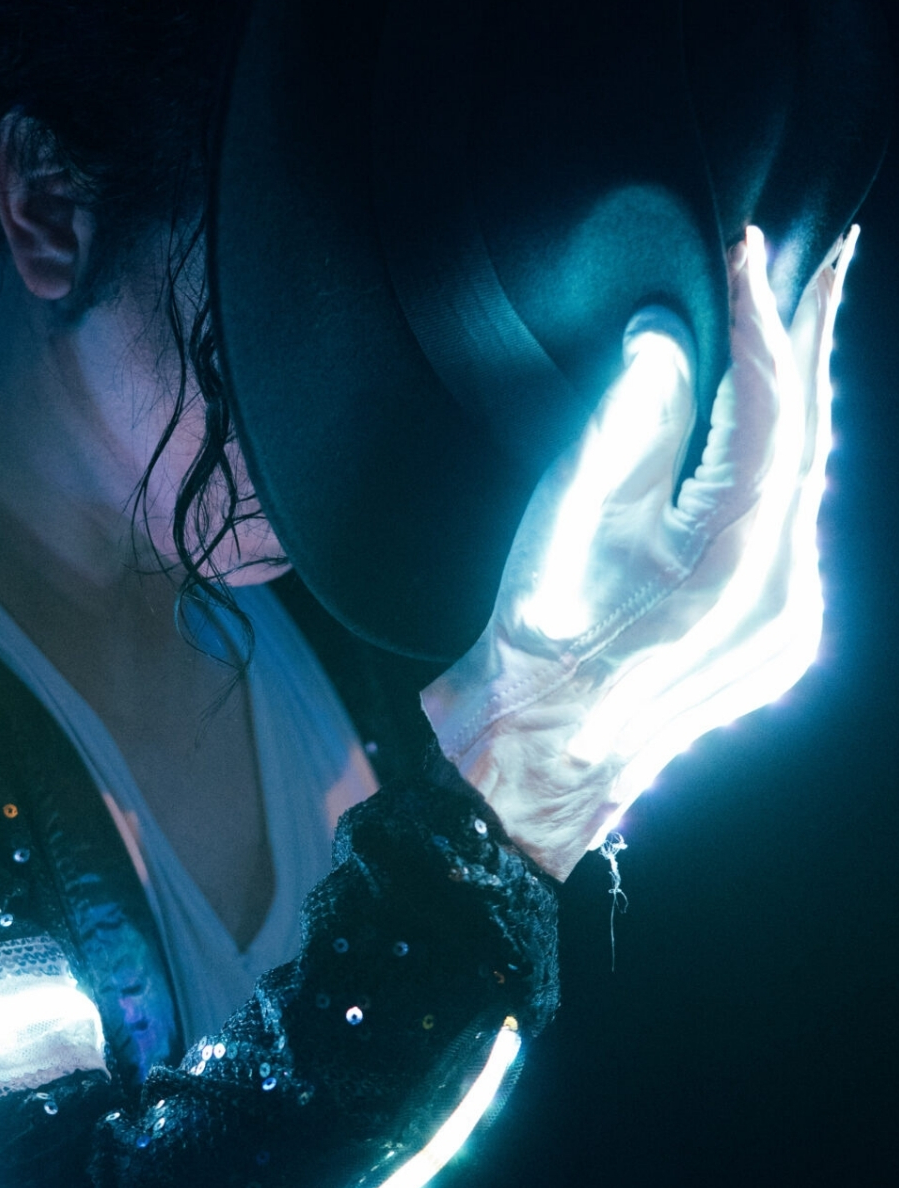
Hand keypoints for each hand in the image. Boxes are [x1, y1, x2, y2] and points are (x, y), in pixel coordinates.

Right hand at [422, 226, 856, 879]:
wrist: (533, 759)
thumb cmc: (536, 650)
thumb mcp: (567, 521)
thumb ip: (626, 420)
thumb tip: (663, 340)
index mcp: (740, 570)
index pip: (773, 418)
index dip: (765, 325)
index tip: (753, 252)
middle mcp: (789, 600)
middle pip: (809, 447)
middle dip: (810, 348)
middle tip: (828, 258)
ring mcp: (790, 626)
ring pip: (803, 486)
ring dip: (794, 404)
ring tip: (796, 323)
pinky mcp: (775, 637)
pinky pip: (788, 526)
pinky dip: (777, 463)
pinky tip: (765, 423)